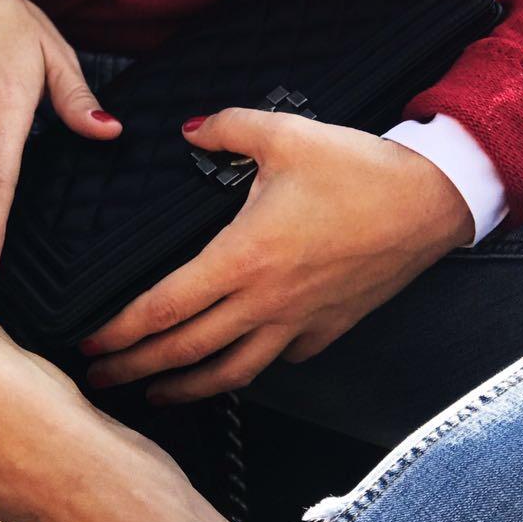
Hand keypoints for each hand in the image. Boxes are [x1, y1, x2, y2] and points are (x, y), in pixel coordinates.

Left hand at [81, 109, 475, 401]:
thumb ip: (226, 128)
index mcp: (243, 258)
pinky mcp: (327, 329)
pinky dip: (248, 369)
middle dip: (136, 369)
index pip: (164, 307)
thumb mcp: (285, 133)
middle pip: (185, 351)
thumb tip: (188, 129)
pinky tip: (234, 367)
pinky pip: (279, 360)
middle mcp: (265, 302)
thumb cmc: (360, 171)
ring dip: (186, 387)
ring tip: (155, 393)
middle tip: (100, 380)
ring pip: (231, 372)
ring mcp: (298, 323)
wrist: (431, 203)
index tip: (90, 342)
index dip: (120, 331)